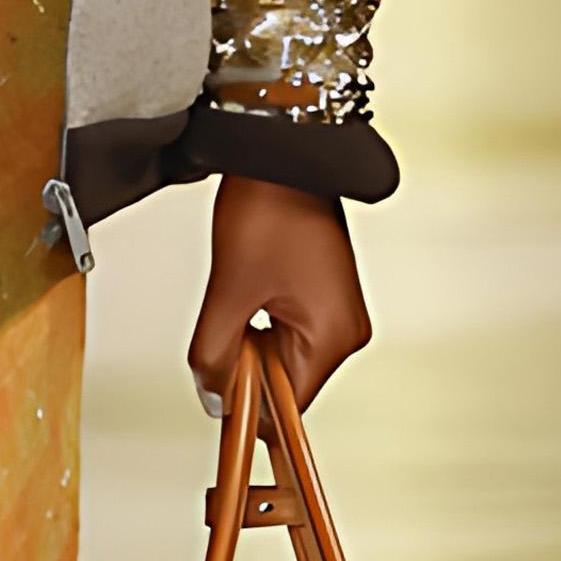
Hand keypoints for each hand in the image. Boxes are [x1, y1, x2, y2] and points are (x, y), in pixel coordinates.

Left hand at [190, 174, 371, 414]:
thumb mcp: (229, 290)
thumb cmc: (268, 208)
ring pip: (282, 357)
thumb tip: (213, 399)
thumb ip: (213, 353)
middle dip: (246, 364)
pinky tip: (247, 293)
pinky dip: (260, 325)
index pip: (288, 405)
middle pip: (286, 382)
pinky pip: (289, 333)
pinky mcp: (326, 298)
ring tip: (238, 295)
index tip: (214, 390)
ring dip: (250, 341)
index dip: (247, 403)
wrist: (284, 155)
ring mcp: (339, 314)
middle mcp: (347, 331)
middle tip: (224, 320)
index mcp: (334, 336)